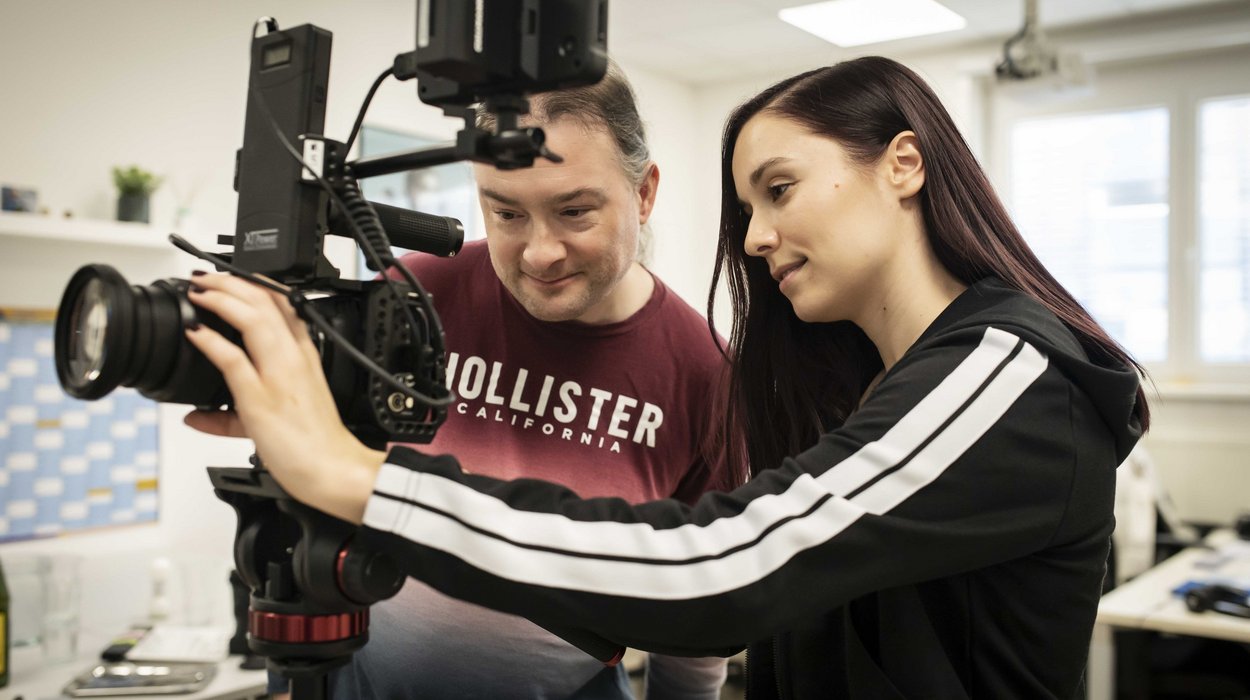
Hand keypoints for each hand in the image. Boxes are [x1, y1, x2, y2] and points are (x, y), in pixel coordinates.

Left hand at [182, 272, 384, 524]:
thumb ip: (230, 415)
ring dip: (221, 299)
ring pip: (253, 318)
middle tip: (205, 278)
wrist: (332, 469)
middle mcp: (294, 358)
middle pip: (266, 301)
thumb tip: (196, 416)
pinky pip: (233, 359)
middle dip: (231, 281)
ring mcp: (279, 375)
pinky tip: (194, 332)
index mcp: (304, 356)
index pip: (285, 304)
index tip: (230, 278)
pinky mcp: (261, 397)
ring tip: (198, 292)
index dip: (255, 284)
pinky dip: (210, 341)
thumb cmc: (314, 443)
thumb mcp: (273, 419)